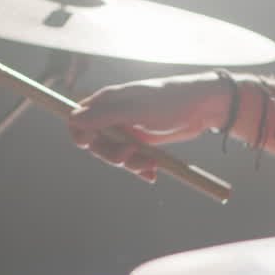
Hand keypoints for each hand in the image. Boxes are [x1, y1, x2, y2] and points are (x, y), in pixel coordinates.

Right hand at [68, 73, 229, 180]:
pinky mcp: (143, 143)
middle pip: (96, 144)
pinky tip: (153, 173)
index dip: (80, 135)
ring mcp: (129, 130)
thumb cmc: (168, 100)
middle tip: (129, 155)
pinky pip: (133, 161)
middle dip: (111, 154)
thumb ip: (104, 116)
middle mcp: (115, 116)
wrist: (202, 106)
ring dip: (130, 164)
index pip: (78, 120)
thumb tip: (72, 121)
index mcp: (107, 101)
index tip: (90, 144)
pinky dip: (141, 168)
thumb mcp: (135, 108)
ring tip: (151, 165)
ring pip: (115, 155)